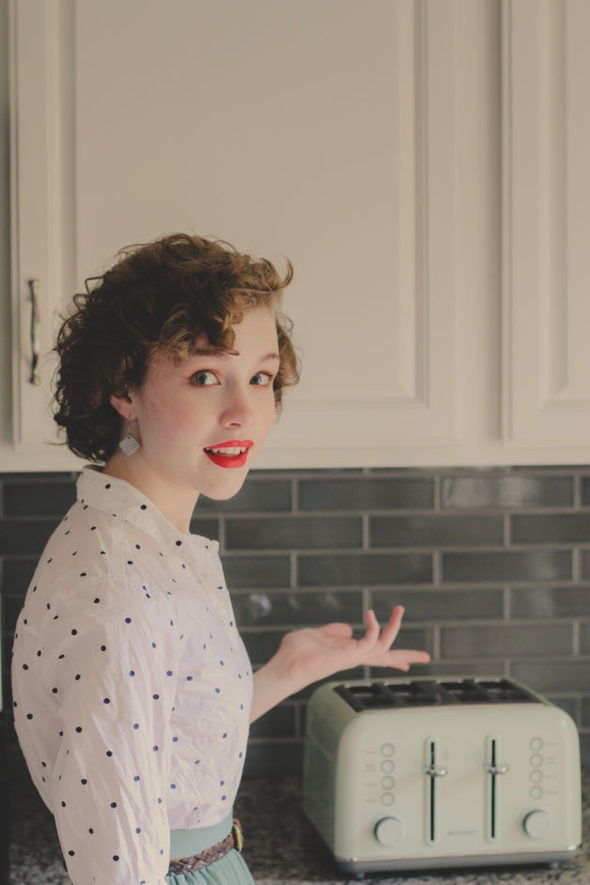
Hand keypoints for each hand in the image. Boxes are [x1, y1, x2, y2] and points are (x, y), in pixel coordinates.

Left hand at [278, 605, 428, 683]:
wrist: (285, 667)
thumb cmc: (294, 654)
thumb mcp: (316, 637)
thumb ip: (331, 633)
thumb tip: (347, 628)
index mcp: (346, 654)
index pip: (373, 656)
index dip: (390, 660)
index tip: (406, 666)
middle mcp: (353, 657)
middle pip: (385, 658)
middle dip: (406, 657)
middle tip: (425, 656)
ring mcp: (353, 657)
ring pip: (384, 647)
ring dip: (394, 627)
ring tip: (400, 609)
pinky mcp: (350, 655)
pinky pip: (371, 639)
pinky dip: (375, 626)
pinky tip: (371, 614)